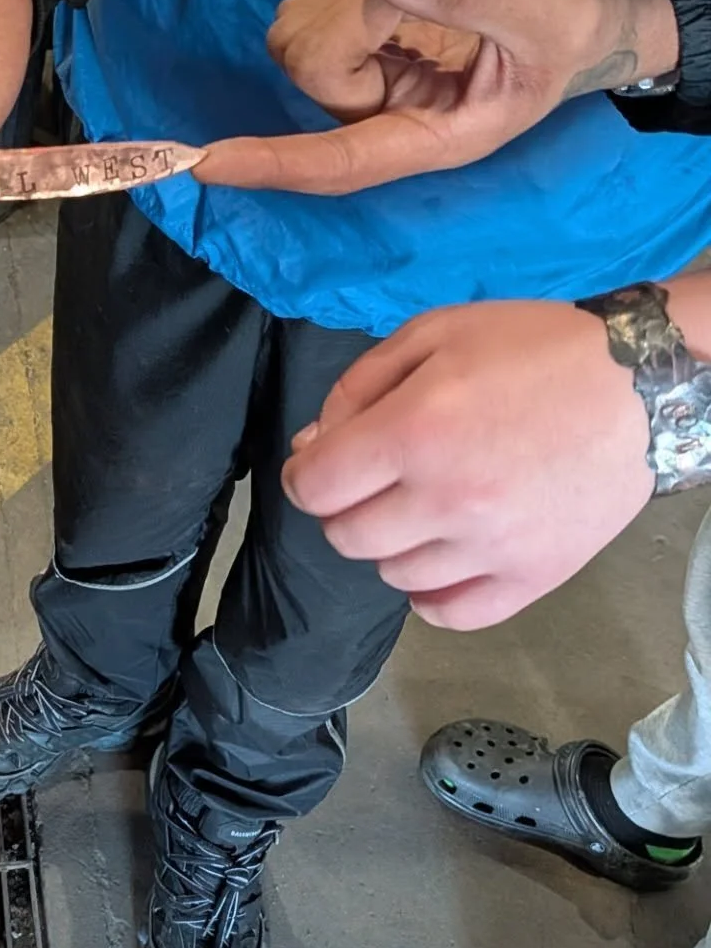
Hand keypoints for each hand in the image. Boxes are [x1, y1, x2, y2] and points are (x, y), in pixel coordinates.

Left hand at [194, 0, 678, 193]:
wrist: (575, 14)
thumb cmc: (566, 31)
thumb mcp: (541, 15)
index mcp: (425, 140)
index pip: (334, 162)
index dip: (272, 162)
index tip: (207, 162)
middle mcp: (377, 120)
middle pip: (312, 67)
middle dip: (357, 12)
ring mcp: (356, 83)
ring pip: (300, 33)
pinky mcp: (345, 45)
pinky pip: (309, 3)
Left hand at [281, 300, 653, 629]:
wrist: (642, 383)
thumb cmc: (533, 347)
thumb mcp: (432, 334)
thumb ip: (357, 389)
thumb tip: (312, 445)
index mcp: (414, 432)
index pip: (314, 488)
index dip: (304, 475)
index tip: (319, 464)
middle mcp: (447, 499)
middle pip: (346, 536)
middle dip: (344, 507)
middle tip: (375, 480)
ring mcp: (491, 546)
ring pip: (394, 575)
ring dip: (391, 543)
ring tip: (422, 507)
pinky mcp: (534, 576)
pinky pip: (452, 614)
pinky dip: (432, 594)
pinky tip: (442, 557)